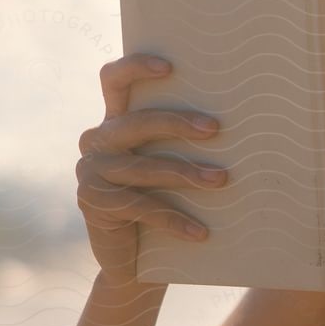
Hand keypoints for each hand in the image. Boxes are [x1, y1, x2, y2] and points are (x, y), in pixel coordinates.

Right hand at [76, 54, 227, 283]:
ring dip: (187, 174)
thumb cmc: (162, 201)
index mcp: (115, 122)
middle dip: (178, 124)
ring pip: (144, 168)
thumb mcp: (169, 165)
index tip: (170, 68)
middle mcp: (96, 141)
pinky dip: (175, 220)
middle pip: (137, 123)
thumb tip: (234, 122)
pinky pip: (141, 207)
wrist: (131, 258)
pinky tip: (202, 232)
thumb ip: (181, 141)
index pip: (114, 80)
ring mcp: (90, 172)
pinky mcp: (92, 203)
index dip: (135, 67)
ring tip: (222, 180)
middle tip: (215, 129)